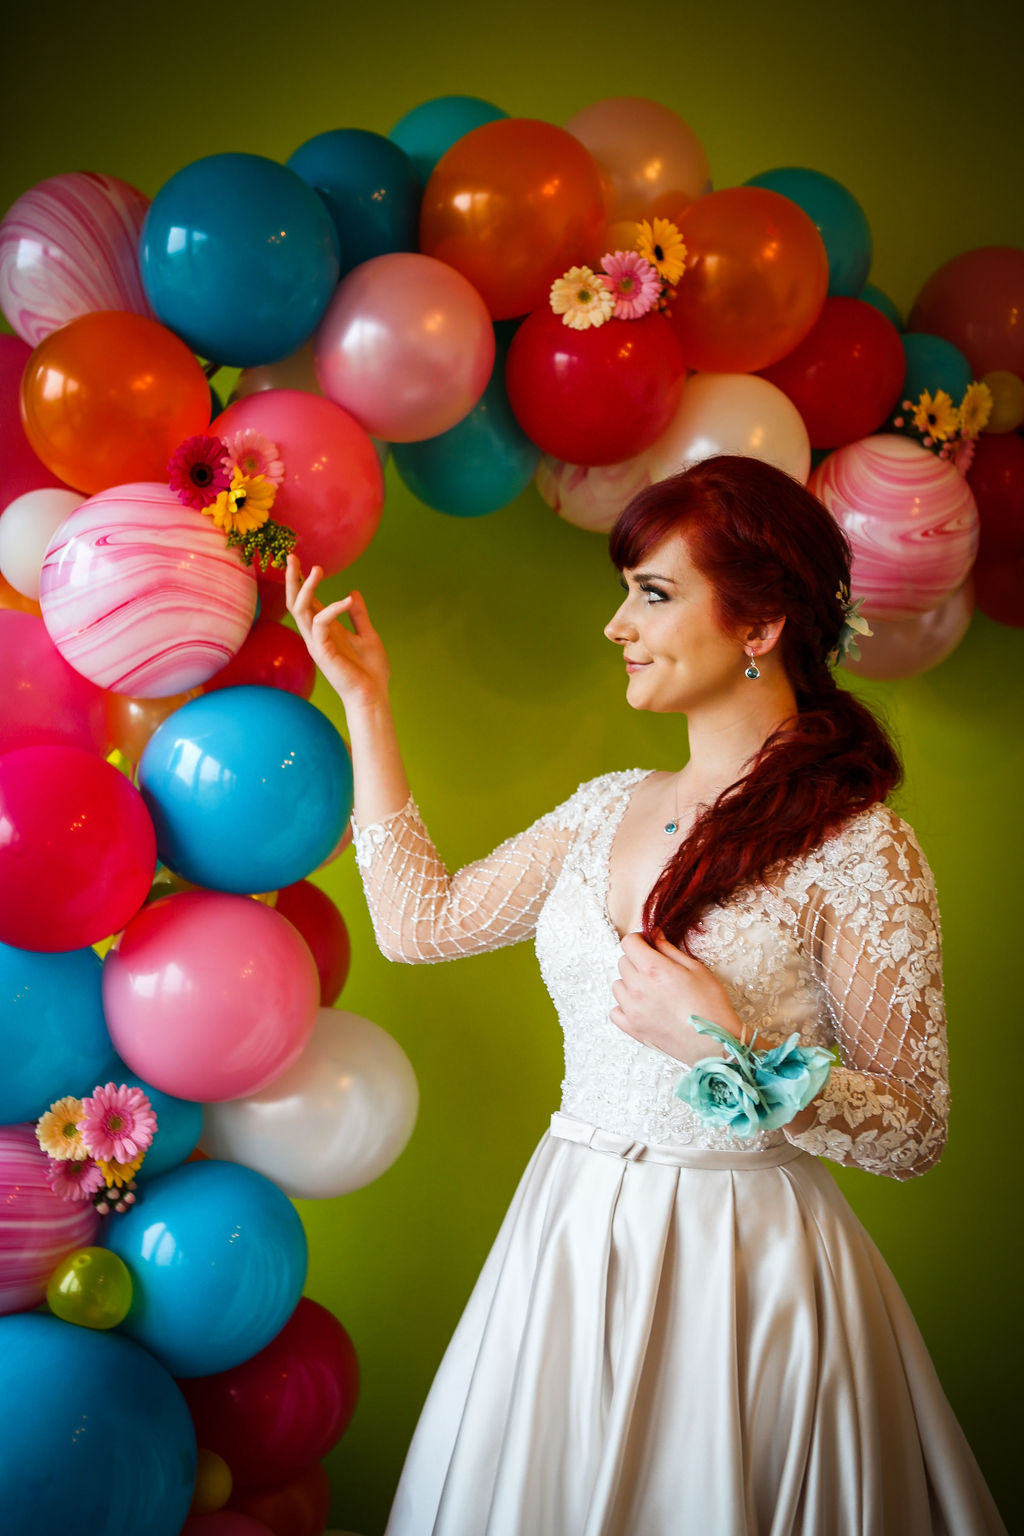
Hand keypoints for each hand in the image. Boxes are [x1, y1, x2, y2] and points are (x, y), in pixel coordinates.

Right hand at [285, 554, 389, 711]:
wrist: (373, 695)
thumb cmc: (370, 671)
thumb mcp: (367, 635)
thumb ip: (359, 615)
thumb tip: (353, 593)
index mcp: (325, 630)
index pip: (307, 601)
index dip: (300, 581)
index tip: (297, 561)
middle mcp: (316, 635)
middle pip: (295, 602)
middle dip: (292, 579)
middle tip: (292, 556)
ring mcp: (316, 643)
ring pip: (300, 610)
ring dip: (307, 588)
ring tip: (317, 569)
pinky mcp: (322, 652)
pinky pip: (320, 623)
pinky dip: (332, 608)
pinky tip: (347, 601)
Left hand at [610, 932, 744, 1066]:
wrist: (715, 1042)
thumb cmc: (711, 1005)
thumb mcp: (696, 968)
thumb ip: (669, 950)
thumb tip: (655, 936)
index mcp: (653, 969)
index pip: (628, 943)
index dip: (640, 939)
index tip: (649, 944)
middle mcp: (637, 988)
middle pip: (623, 962)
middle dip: (637, 959)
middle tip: (657, 967)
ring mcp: (632, 1010)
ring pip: (618, 985)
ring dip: (630, 982)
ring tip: (651, 988)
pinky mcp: (633, 1029)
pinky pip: (615, 1011)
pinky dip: (624, 1005)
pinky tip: (641, 1006)